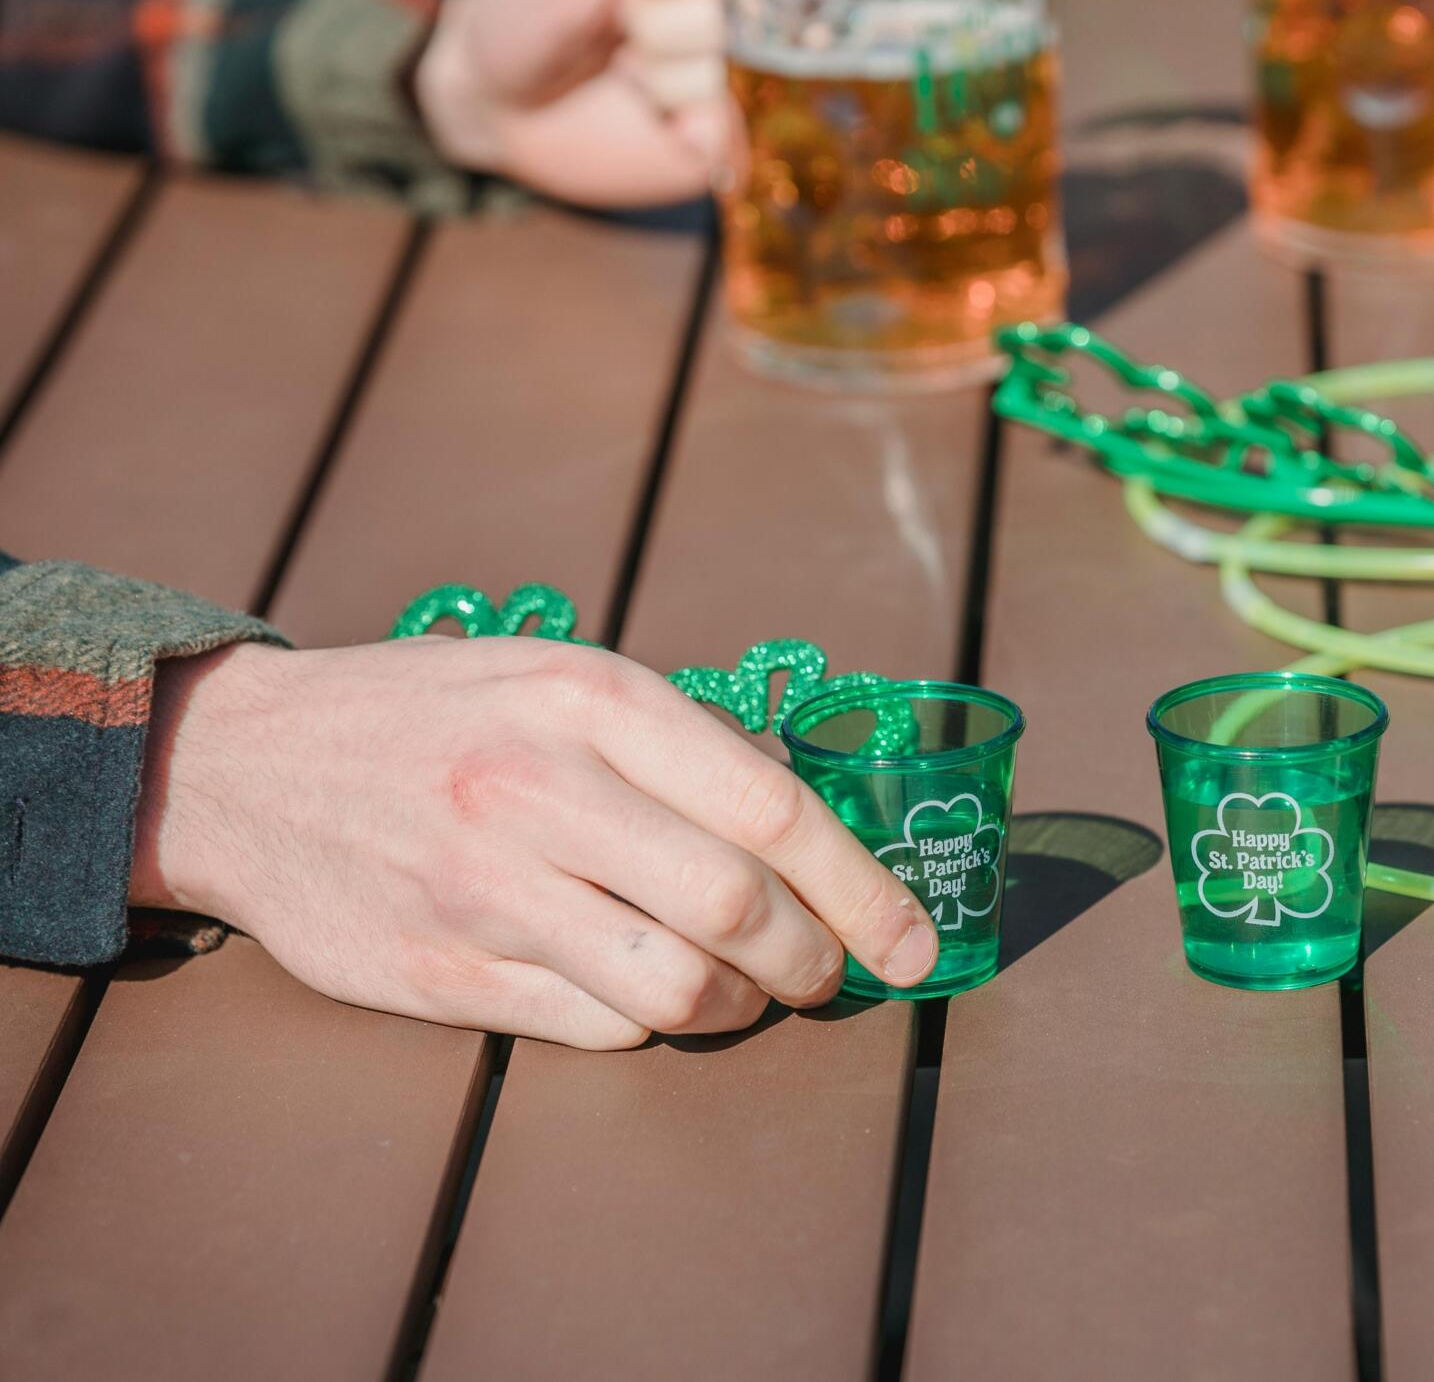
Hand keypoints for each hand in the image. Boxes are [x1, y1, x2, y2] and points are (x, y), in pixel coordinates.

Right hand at [131, 637, 938, 1048]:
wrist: (246, 765)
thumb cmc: (437, 716)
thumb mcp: (558, 680)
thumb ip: (679, 742)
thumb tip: (812, 819)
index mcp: (590, 701)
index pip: (770, 810)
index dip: (862, 889)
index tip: (913, 941)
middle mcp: (540, 791)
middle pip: (737, 908)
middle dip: (813, 962)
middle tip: (829, 977)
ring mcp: (486, 891)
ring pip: (675, 988)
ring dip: (738, 1007)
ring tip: (746, 993)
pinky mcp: (441, 974)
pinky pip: (594, 1027)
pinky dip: (646, 1024)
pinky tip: (645, 994)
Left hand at [415, 0, 725, 207]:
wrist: (490, 95)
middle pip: (748, 0)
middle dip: (667, 11)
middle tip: (621, 7)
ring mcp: (728, 66)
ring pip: (727, 65)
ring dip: (658, 68)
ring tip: (621, 62)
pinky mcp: (719, 128)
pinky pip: (728, 129)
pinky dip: (685, 123)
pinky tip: (655, 116)